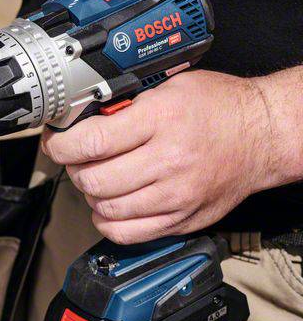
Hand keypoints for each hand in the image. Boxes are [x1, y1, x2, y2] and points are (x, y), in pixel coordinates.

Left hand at [41, 70, 272, 243]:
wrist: (264, 135)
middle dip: (74, 169)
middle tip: (77, 159)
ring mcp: (175, 195)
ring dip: (90, 195)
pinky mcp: (181, 219)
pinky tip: (109, 206)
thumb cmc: (218, 107)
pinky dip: (107, 222)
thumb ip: (126, 104)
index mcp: (161, 120)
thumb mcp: (169, 87)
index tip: (57, 143)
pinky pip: (128, 233)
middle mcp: (168, 160)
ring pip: (106, 208)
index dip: (62, 145)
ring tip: (96, 179)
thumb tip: (82, 119)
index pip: (91, 142)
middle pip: (93, 179)